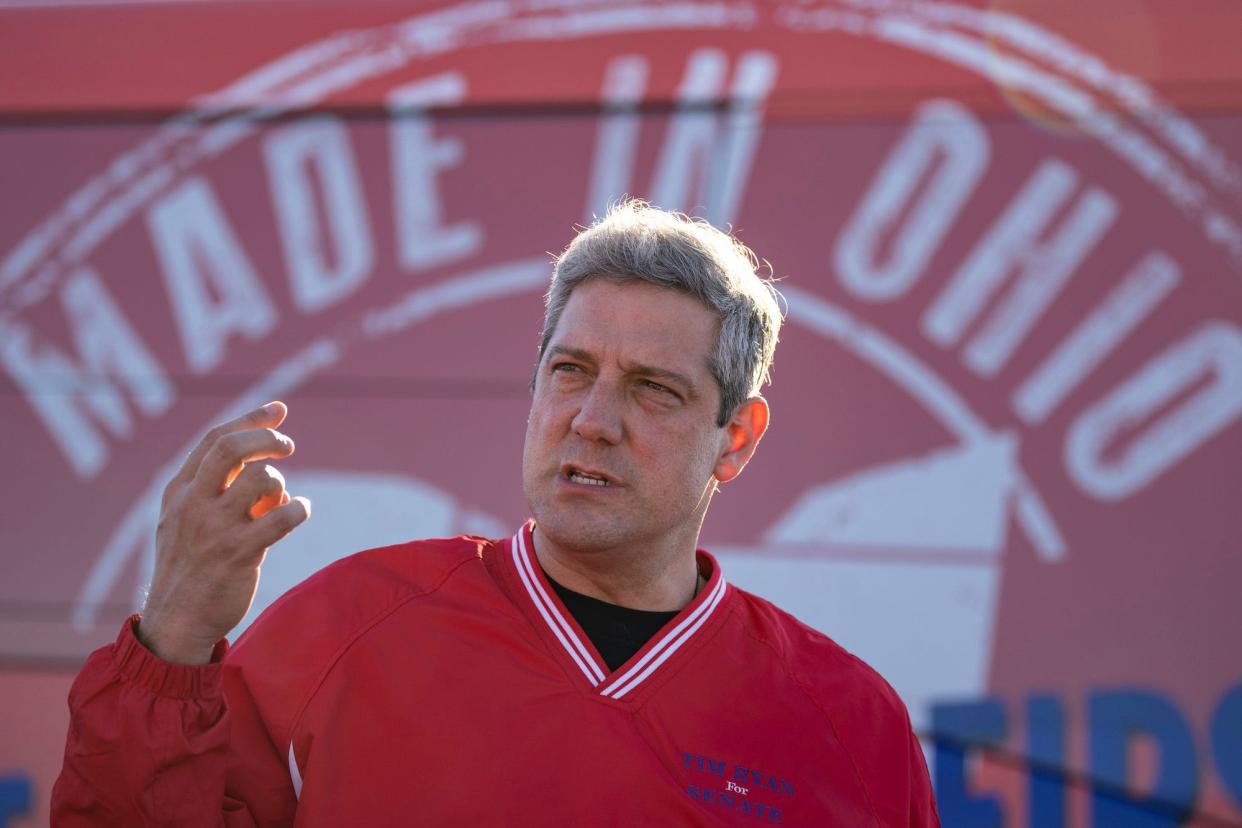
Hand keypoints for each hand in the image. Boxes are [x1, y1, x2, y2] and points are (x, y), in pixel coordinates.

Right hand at [137, 402, 310, 663]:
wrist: (177, 622)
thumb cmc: (191, 566)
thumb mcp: (185, 520)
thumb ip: (215, 489)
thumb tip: (268, 463)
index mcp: (179, 492)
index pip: (214, 439)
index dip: (250, 419)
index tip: (278, 410)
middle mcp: (193, 504)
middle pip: (232, 448)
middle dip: (267, 438)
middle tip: (288, 446)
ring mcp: (214, 528)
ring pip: (261, 479)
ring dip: (281, 484)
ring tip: (280, 503)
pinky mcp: (238, 553)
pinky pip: (281, 517)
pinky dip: (299, 510)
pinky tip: (299, 512)